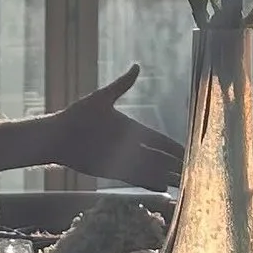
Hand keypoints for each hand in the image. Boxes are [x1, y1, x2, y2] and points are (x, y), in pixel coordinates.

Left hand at [51, 66, 182, 188]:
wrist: (57, 136)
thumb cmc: (77, 115)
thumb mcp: (102, 98)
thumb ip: (122, 84)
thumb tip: (137, 66)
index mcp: (131, 129)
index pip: (159, 140)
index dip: (174, 147)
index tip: (189, 151)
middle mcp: (130, 146)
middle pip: (159, 157)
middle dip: (175, 164)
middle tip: (195, 171)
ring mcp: (122, 160)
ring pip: (150, 169)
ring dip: (166, 176)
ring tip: (184, 183)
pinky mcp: (112, 171)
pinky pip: (135, 178)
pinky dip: (150, 182)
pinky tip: (163, 187)